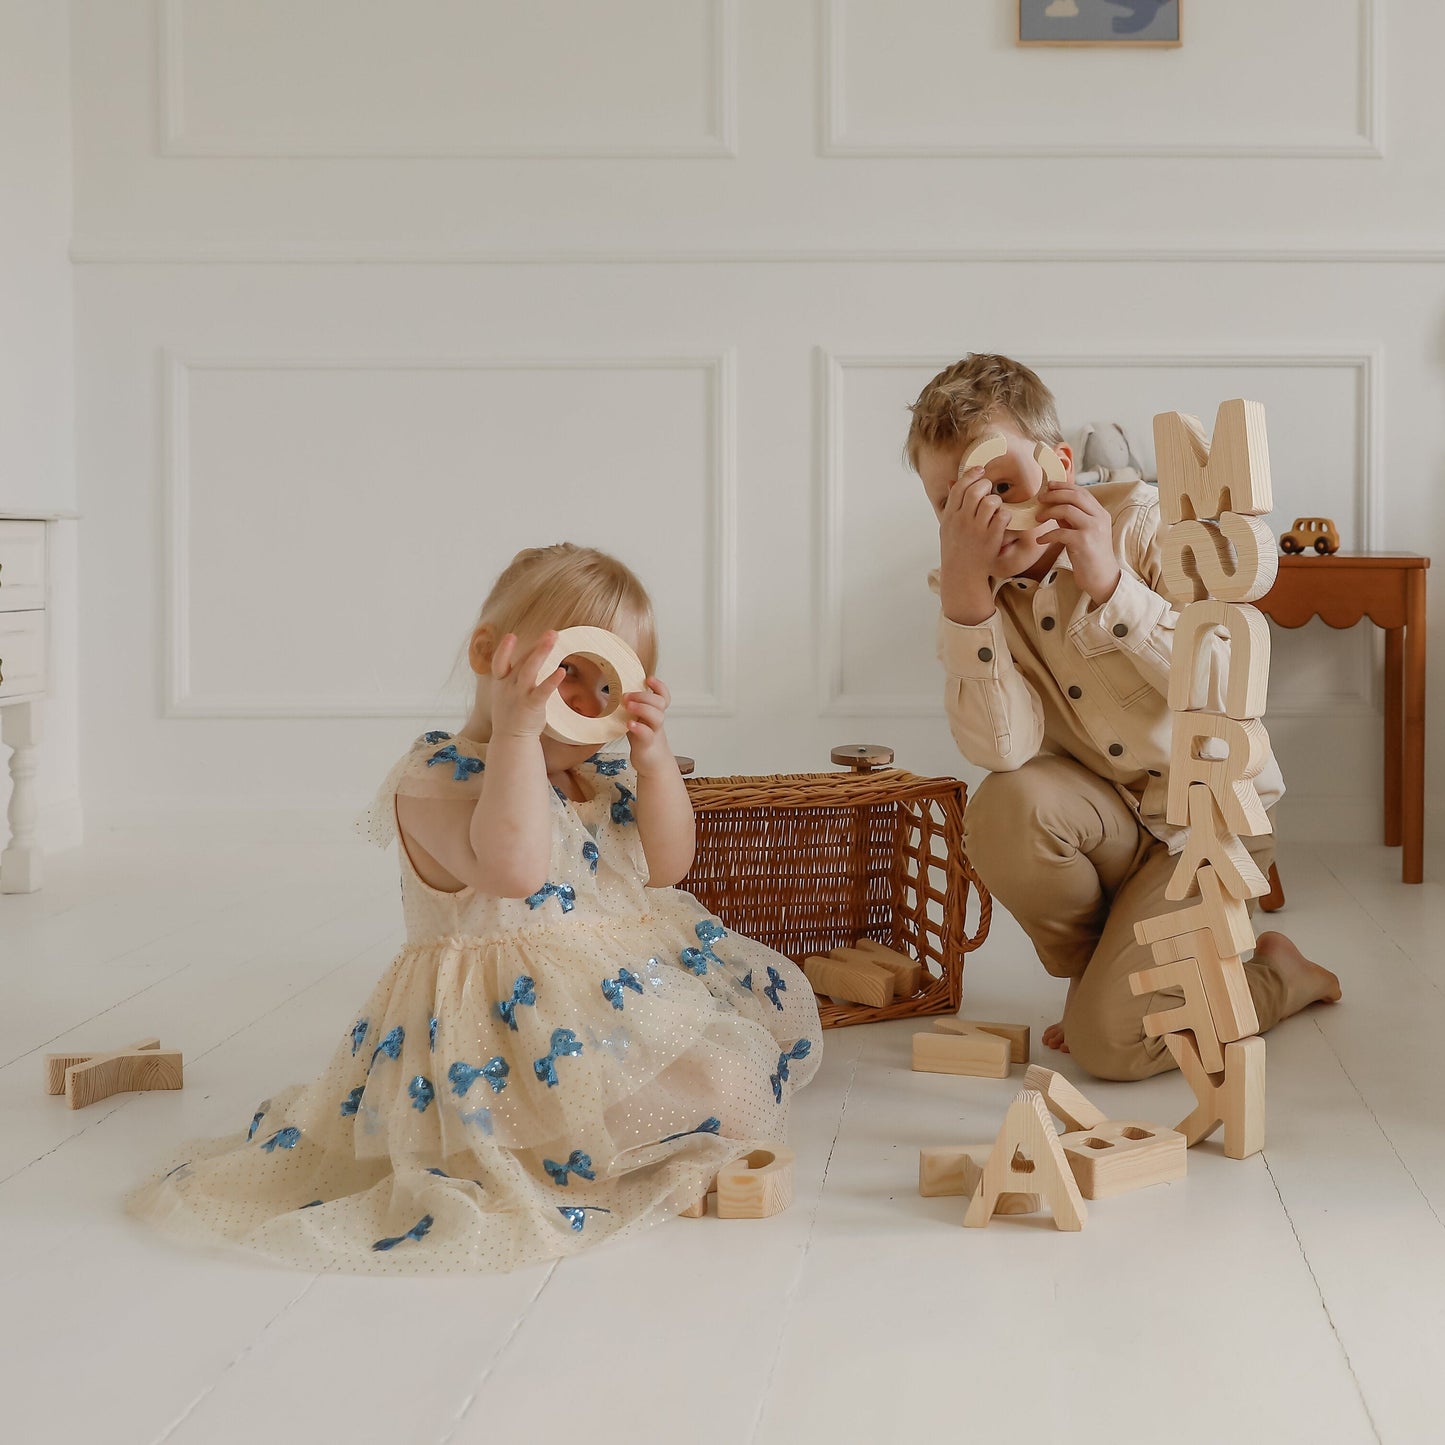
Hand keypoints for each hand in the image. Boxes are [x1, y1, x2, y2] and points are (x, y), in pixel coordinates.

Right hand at [489, 632, 564, 739]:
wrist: (511, 739)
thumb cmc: (512, 713)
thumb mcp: (506, 692)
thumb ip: (515, 675)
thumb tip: (530, 657)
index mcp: (501, 682)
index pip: (499, 662)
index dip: (504, 649)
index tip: (511, 635)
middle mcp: (508, 686)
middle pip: (522, 661)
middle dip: (536, 646)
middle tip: (552, 632)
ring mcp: (519, 696)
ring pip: (529, 670)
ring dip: (541, 652)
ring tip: (553, 639)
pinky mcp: (531, 706)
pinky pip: (542, 691)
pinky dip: (551, 681)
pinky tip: (561, 671)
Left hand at [622, 675, 675, 775]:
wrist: (651, 763)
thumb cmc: (642, 738)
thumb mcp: (637, 719)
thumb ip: (631, 707)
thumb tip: (609, 692)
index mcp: (654, 712)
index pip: (663, 696)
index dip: (659, 686)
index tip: (648, 679)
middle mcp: (656, 720)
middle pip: (660, 703)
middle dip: (644, 696)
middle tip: (627, 696)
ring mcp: (653, 732)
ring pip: (657, 717)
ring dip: (643, 708)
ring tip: (628, 706)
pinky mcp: (647, 744)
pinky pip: (647, 734)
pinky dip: (639, 728)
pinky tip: (630, 724)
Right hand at [938, 468, 1005, 623]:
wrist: (962, 575)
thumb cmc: (955, 550)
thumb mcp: (946, 527)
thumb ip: (951, 505)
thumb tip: (951, 482)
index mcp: (950, 516)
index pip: (959, 487)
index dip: (971, 475)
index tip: (980, 470)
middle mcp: (962, 521)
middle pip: (976, 490)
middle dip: (986, 485)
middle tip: (989, 490)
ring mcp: (977, 529)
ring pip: (992, 501)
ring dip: (996, 501)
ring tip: (995, 508)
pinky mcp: (991, 538)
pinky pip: (1003, 516)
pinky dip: (1005, 516)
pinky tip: (1002, 521)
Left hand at [1035, 481, 1120, 604]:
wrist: (1102, 578)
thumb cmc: (1090, 556)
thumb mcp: (1083, 532)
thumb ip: (1071, 518)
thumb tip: (1054, 505)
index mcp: (1100, 513)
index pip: (1081, 492)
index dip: (1063, 486)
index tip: (1048, 486)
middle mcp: (1099, 518)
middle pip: (1074, 496)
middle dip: (1054, 494)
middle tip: (1040, 499)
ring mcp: (1092, 529)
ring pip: (1067, 509)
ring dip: (1048, 512)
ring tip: (1038, 518)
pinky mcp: (1083, 542)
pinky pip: (1060, 532)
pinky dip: (1047, 535)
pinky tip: (1041, 540)